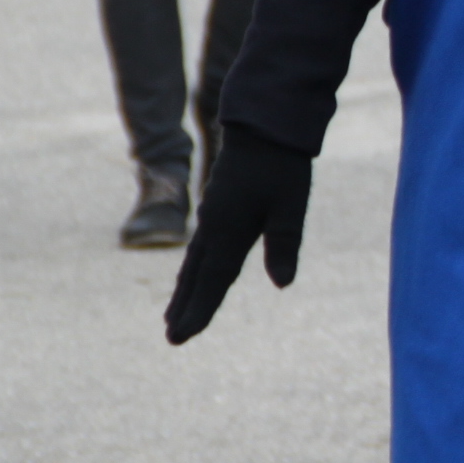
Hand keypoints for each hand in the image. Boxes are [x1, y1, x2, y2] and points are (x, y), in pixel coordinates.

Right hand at [164, 134, 314, 342]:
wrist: (264, 126)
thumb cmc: (282, 166)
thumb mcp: (290, 206)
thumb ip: (284, 244)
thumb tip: (283, 284)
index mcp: (228, 230)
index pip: (213, 280)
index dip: (199, 310)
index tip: (182, 336)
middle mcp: (213, 227)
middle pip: (196, 276)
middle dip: (185, 307)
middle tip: (172, 337)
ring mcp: (212, 216)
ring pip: (194, 262)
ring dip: (184, 290)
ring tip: (174, 315)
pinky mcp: (216, 208)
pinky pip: (200, 248)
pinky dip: (193, 269)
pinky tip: (194, 276)